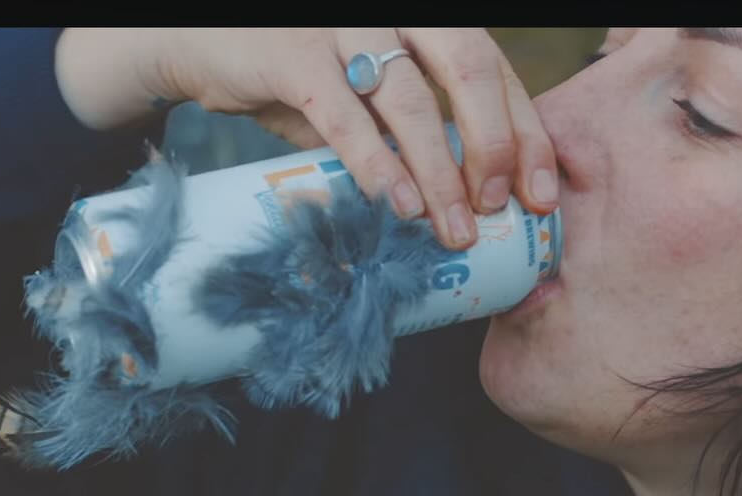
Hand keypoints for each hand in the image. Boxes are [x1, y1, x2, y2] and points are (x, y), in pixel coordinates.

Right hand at [55, 28, 558, 249]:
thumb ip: (410, 127)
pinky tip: (398, 206)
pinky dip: (376, 164)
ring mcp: (343, 26)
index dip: (525, 131)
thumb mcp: (364, 90)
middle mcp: (393, 12)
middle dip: (494, 145)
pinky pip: (345, 116)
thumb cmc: (297, 69)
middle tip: (501, 207)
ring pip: (410, 99)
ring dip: (439, 172)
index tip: (542, 191)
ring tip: (454, 228)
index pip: (495, 68)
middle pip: (469, 69)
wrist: (198, 38)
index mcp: (424, 17)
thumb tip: (466, 199)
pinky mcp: (292, 54)